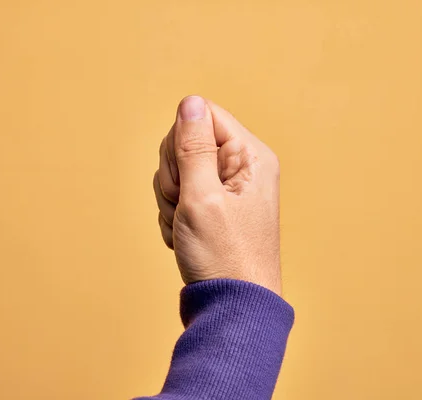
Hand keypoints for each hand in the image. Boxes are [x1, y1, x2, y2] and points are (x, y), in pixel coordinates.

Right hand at [153, 96, 281, 294]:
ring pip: (177, 172)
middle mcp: (242, 168)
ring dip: (170, 200)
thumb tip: (190, 102)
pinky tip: (185, 237)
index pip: (203, 116)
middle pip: (186, 142)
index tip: (184, 177)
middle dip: (173, 176)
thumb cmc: (224, 257)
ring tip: (186, 227)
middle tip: (184, 206)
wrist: (231, 307)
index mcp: (250, 157)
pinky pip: (180, 196)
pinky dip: (174, 216)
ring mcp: (228, 190)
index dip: (180, 141)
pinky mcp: (214, 209)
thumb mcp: (202, 198)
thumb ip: (193, 148)